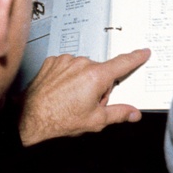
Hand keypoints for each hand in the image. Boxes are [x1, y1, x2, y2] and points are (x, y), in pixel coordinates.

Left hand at [18, 48, 150, 145]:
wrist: (29, 119)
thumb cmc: (60, 120)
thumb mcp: (95, 121)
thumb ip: (119, 113)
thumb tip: (134, 113)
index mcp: (96, 76)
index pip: (122, 63)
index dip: (135, 58)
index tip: (143, 52)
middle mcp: (81, 63)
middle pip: (101, 71)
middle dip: (99, 86)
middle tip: (88, 104)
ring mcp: (66, 61)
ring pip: (84, 68)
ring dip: (83, 81)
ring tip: (71, 99)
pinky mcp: (52, 61)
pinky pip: (68, 66)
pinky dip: (68, 76)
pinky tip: (61, 91)